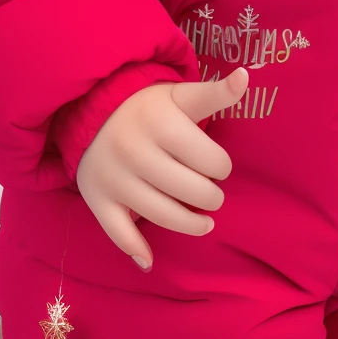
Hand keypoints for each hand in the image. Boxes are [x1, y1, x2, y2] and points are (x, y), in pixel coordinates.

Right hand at [76, 71, 247, 269]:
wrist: (92, 109)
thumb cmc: (148, 106)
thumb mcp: (181, 94)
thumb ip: (216, 93)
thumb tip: (245, 76)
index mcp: (161, 124)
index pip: (211, 161)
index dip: (222, 167)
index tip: (217, 165)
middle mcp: (135, 152)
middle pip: (190, 191)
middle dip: (210, 197)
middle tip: (211, 194)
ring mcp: (115, 178)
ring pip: (161, 214)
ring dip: (190, 225)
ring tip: (204, 223)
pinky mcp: (97, 198)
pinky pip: (116, 231)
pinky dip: (134, 249)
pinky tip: (149, 261)